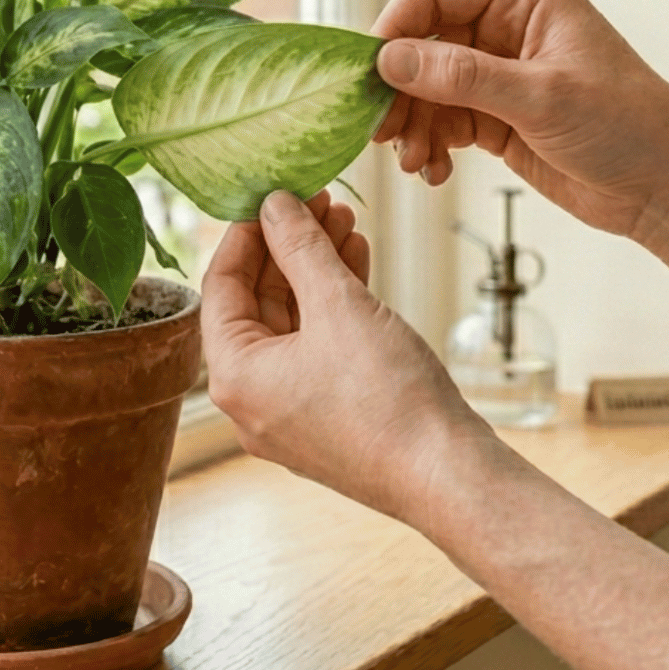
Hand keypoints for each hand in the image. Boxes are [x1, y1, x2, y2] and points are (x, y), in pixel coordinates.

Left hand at [201, 189, 495, 524]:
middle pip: (256, 304)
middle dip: (288, 247)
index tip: (271, 194)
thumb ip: (301, 248)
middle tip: (317, 200)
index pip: (221, 287)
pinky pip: (318, 349)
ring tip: (344, 221)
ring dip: (315, 270)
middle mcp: (251, 400)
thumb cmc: (387, 398)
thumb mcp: (338, 306)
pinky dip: (334, 307)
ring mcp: (290, 413)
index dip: (246, 234)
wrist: (447, 475)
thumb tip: (275, 205)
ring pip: (292, 324)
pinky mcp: (328, 418)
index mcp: (235, 377)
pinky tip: (357, 262)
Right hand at [371, 0, 668, 238]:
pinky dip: (429, 146)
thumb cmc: (628, 125)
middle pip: (420, 43)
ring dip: (411, 125)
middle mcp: (505, 24)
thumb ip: (462, 77)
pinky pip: (440, 121)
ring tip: (417, 161)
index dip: (394, 29)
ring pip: (424, 88)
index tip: (369, 75)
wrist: (665, 188)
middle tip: (381, 131)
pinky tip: (436, 171)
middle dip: (398, 89)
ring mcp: (498, 71)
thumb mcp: (541, 97)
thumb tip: (391, 60)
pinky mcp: (494, 114)